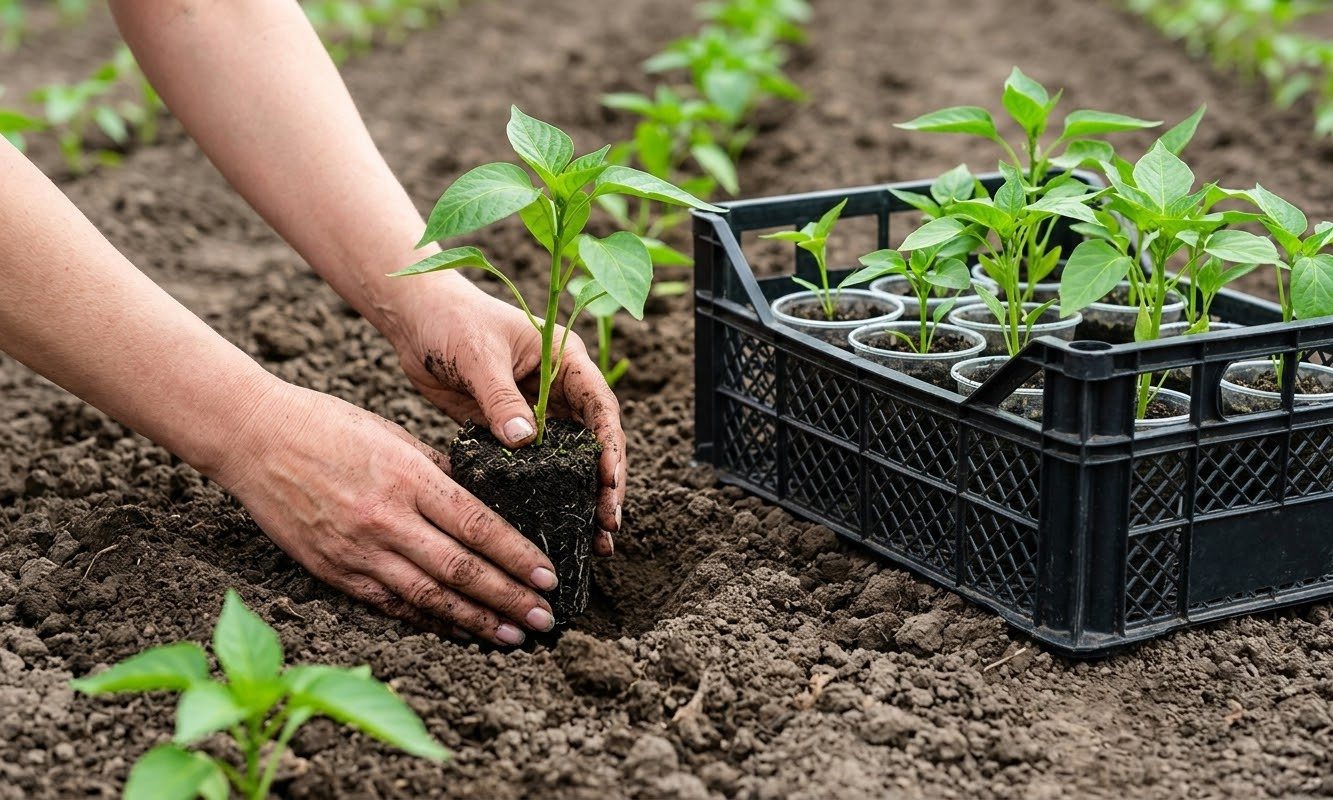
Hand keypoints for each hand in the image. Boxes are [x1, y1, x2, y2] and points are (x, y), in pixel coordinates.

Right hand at [213, 380, 561, 646]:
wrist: (253, 437)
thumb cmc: (327, 425)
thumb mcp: (394, 436)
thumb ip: (440, 472)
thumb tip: (486, 500)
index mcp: (408, 477)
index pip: (478, 525)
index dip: (518, 556)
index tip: (550, 576)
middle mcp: (385, 519)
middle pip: (461, 570)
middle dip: (509, 598)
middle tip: (545, 619)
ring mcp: (356, 550)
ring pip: (429, 597)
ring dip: (476, 620)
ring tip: (512, 636)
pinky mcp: (332, 571)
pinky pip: (390, 604)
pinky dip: (429, 621)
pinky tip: (458, 630)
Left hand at [388, 280, 625, 554]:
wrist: (417, 320)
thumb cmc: (453, 320)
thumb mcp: (478, 355)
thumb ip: (501, 397)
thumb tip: (525, 440)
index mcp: (566, 361)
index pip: (600, 407)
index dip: (609, 446)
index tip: (609, 482)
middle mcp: (561, 390)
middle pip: (595, 442)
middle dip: (606, 484)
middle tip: (608, 525)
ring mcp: (539, 413)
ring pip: (571, 460)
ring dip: (583, 496)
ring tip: (596, 539)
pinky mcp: (512, 430)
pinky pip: (536, 466)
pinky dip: (548, 494)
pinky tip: (554, 524)